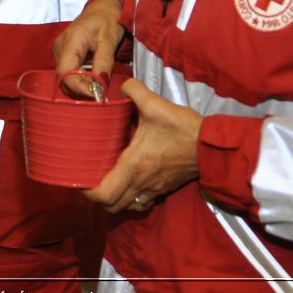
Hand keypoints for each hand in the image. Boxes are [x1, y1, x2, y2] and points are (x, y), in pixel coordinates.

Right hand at [53, 0, 125, 94]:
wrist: (103, 7)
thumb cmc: (107, 19)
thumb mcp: (109, 39)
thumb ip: (104, 62)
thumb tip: (100, 86)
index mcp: (71, 41)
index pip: (65, 72)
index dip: (78, 87)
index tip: (96, 96)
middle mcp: (60, 47)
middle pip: (63, 77)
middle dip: (81, 89)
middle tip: (100, 92)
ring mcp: (60, 50)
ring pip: (65, 77)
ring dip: (81, 85)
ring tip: (98, 84)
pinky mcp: (63, 54)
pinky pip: (68, 72)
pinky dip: (80, 79)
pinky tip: (93, 78)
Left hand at [84, 78, 201, 213]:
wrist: (212, 146)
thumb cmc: (183, 128)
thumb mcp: (155, 104)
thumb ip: (133, 90)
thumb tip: (120, 85)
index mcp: (134, 165)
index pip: (104, 194)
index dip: (88, 192)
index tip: (80, 179)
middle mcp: (141, 182)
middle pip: (111, 207)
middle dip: (97, 198)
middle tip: (89, 179)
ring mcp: (153, 189)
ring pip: (127, 206)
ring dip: (114, 199)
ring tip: (106, 181)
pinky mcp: (164, 189)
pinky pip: (141, 202)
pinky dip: (131, 198)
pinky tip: (129, 182)